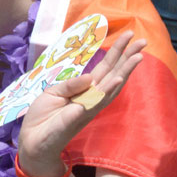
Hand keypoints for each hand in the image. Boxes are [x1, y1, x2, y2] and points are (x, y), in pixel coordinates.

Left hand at [17, 30, 144, 176]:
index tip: (129, 35)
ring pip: (110, 87)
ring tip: (137, 56)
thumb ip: (72, 84)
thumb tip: (90, 76)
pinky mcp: (76, 118)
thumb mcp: (54, 92)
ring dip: (124, 71)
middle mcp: (90, 98)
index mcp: (85, 89)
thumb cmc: (43, 117)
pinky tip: (117, 79)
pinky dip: (104, 92)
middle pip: (113, 74)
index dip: (116, 52)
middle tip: (144, 40)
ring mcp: (86, 108)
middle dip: (128, 58)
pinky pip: (92, 103)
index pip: (105, 68)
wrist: (32, 141)